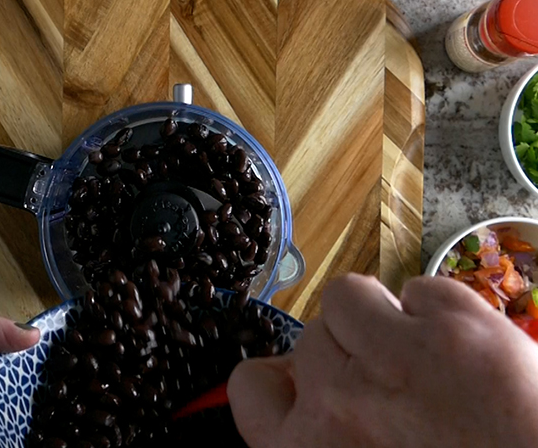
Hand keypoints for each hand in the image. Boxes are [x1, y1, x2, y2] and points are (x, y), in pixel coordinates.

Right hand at [228, 274, 537, 447]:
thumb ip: (325, 434)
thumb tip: (299, 383)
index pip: (251, 388)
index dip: (280, 377)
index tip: (304, 379)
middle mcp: (337, 405)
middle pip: (311, 339)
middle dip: (351, 354)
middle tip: (402, 391)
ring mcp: (393, 359)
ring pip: (350, 294)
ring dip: (384, 318)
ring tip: (431, 360)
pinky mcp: (454, 327)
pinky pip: (420, 289)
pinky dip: (443, 312)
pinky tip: (472, 356)